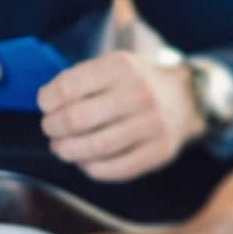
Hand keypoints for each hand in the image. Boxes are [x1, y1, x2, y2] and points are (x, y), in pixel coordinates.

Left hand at [37, 50, 205, 180]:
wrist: (188, 98)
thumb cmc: (136, 82)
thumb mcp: (113, 64)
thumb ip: (80, 79)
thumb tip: (46, 102)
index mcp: (121, 67)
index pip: (69, 86)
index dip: (47, 100)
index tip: (44, 104)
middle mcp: (139, 94)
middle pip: (78, 119)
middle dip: (53, 127)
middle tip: (49, 129)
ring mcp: (152, 124)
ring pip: (96, 147)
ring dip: (68, 151)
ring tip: (60, 147)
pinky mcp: (160, 151)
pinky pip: (116, 168)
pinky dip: (92, 168)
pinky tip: (84, 161)